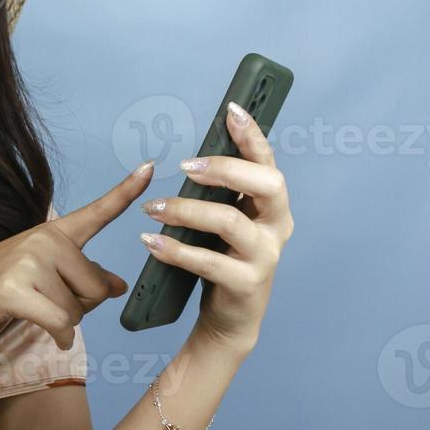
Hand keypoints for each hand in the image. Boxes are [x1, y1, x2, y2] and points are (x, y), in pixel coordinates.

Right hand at [0, 163, 154, 354]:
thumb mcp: (43, 276)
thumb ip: (81, 277)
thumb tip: (116, 285)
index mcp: (53, 233)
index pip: (96, 212)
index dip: (126, 191)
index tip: (151, 166)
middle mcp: (43, 240)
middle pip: (96, 287)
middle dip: (81, 306)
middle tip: (48, 303)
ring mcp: (28, 262)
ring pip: (78, 310)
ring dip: (65, 324)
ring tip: (36, 313)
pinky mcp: (15, 289)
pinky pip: (62, 324)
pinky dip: (60, 337)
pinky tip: (51, 337)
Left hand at [140, 101, 294, 353]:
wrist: (230, 319)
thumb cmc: (225, 259)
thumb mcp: (226, 220)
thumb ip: (220, 192)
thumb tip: (195, 156)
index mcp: (273, 205)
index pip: (268, 162)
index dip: (252, 135)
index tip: (231, 110)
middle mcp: (277, 227)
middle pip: (266, 184)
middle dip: (225, 169)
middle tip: (186, 166)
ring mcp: (265, 256)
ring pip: (230, 222)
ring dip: (187, 210)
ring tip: (152, 208)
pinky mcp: (246, 284)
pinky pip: (209, 263)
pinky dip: (176, 250)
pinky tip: (152, 242)